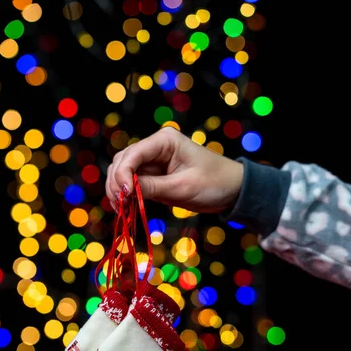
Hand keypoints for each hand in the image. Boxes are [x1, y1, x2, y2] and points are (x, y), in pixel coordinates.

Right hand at [106, 127, 243, 213]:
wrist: (233, 190)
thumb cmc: (214, 184)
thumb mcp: (182, 187)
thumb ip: (152, 188)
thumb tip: (124, 192)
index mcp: (164, 140)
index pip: (133, 154)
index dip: (123, 174)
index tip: (123, 195)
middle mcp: (155, 147)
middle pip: (122, 161)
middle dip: (117, 183)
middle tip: (119, 206)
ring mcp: (153, 161)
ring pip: (123, 172)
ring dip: (118, 189)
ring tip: (121, 209)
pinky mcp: (154, 175)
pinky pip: (132, 183)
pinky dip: (126, 194)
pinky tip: (126, 208)